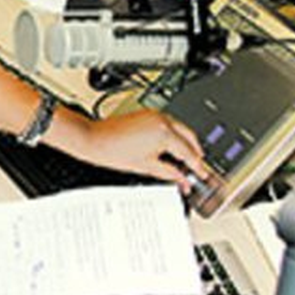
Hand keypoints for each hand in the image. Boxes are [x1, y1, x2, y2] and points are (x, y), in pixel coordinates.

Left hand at [75, 108, 209, 193]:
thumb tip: (183, 181)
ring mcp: (155, 115)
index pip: (189, 152)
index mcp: (164, 133)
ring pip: (181, 128)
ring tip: (184, 160)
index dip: (197, 166)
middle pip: (190, 136)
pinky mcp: (147, 114)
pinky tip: (170, 147)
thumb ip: (170, 173)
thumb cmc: (113, 151)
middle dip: (195, 152)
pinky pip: (169, 123)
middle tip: (196, 168)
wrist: (93, 139)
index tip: (201, 175)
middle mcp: (162, 120)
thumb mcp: (147, 166)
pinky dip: (174, 135)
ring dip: (185, 142)